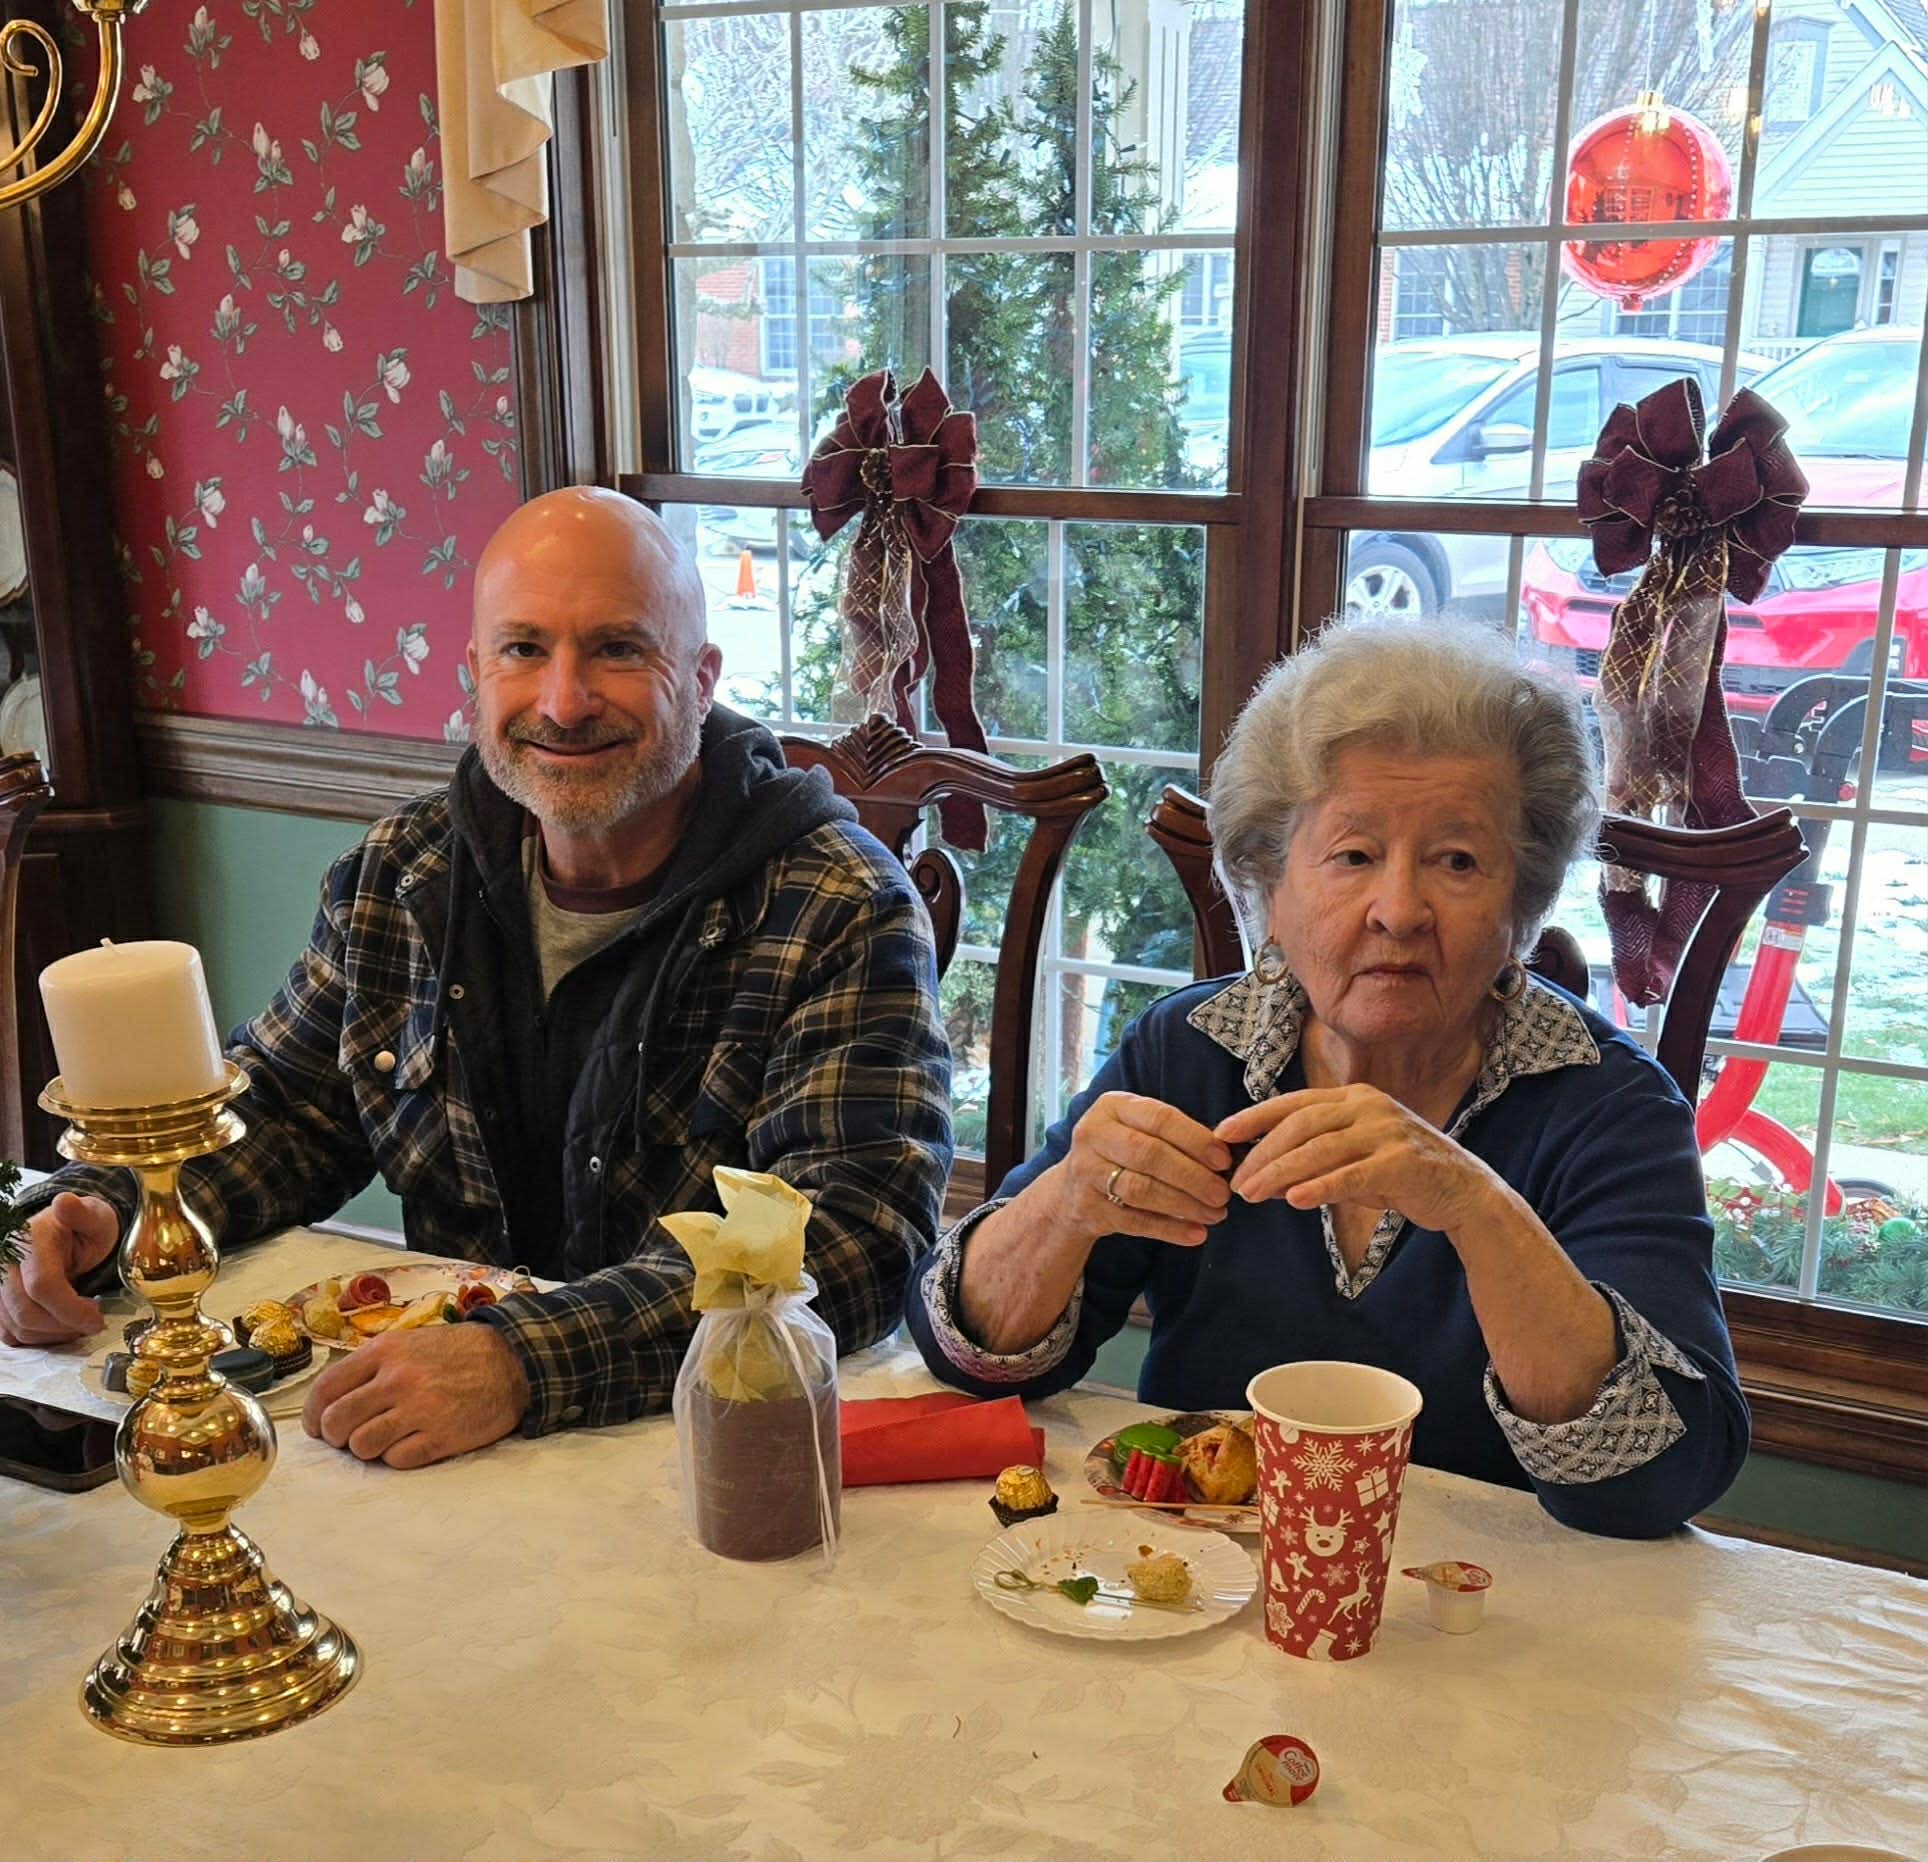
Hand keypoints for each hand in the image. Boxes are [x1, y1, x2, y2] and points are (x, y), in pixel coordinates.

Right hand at [0, 1193, 120, 1346]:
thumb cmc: (83, 1228)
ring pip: (18, 1327)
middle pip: (26, 1312)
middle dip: (64, 1325)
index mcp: (28, 1241)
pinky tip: (62, 1326)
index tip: (97, 1319)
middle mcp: (4, 1264)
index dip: (70, 1310)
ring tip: (80, 1320)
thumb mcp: (95, 1216)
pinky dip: (39, 1338)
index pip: (42, 1285)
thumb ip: (83, 1213)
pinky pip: (11, 1334)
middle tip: (93, 1321)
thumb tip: (64, 1202)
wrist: (64, 1235)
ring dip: (54, 1334)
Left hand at [302, 1321, 530, 1468]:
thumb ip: (372, 1365)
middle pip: (337, 1422)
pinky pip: (396, 1460)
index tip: (317, 1426)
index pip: (326, 1389)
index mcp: (386, 1352)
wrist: (513, 1362)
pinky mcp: (441, 1437)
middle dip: (335, 1436)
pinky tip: (410, 1443)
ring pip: (362, 1446)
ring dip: (366, 1448)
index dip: (313, 1414)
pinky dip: (397, 1457)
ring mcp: (420, 1410)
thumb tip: (332, 1401)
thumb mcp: (411, 1342)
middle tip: (348, 1437)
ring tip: (382, 1440)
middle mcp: (398, 1380)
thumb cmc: (457, 1352)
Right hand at [1045, 1090, 1232, 1250]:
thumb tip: (1226, 1153)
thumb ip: (1175, 1135)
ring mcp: (1086, 1172)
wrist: (1071, 1190)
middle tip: (1222, 1193)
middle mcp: (1093, 1135)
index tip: (1223, 1159)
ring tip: (1214, 1214)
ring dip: (1184, 1205)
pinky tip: (1195, 1233)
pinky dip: (1169, 1229)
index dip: (1195, 1139)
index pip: (1159, 1118)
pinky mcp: (1088, 1208)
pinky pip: (1134, 1221)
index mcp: (1112, 1107)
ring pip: (1142, 1190)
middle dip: (1192, 1176)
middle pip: (1150, 1154)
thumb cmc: (1120, 1153)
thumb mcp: (1137, 1129)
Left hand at [1217, 1086, 1498, 1235]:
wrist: (1465, 1193)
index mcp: (1355, 1097)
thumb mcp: (1354, 1159)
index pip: (1294, 1102)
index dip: (1254, 1117)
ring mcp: (1389, 1131)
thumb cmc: (1401, 1175)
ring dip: (1281, 1172)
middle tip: (1236, 1182)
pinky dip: (1321, 1187)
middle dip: (1263, 1153)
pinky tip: (1295, 1201)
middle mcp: (1370, 1105)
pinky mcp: (1404, 1162)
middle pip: (1302, 1124)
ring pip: (1321, 1149)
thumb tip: (1263, 1176)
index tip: (1221, 1135)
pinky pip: (1352, 1174)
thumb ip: (1314, 1159)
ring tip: (1252, 1195)